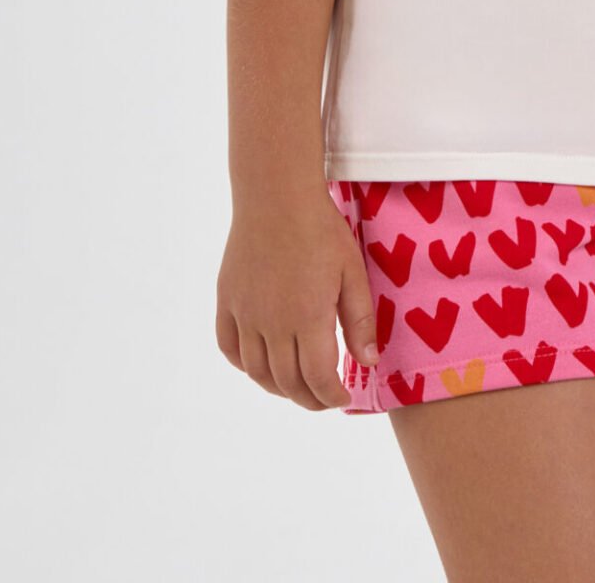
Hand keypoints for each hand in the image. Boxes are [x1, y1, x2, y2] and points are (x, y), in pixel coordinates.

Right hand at [215, 189, 378, 409]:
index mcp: (307, 318)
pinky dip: (245, 365)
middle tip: (324, 397)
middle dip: (309, 398)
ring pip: (256, 372)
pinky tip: (262, 363)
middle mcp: (271, 324)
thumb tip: (367, 363)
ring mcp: (244, 313)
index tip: (343, 398)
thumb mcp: (352, 272)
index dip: (331, 397)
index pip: (318, 379)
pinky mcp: (226, 300)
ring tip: (297, 386)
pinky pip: (229, 347)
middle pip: (286, 382)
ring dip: (278, 388)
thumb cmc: (321, 230)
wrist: (276, 195)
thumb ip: (360, 320)